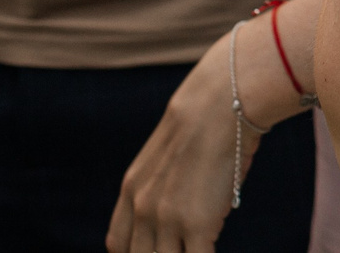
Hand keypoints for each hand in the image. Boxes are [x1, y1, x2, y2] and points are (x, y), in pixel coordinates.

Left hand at [107, 24, 293, 252]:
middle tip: (181, 247)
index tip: (156, 250)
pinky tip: (214, 247)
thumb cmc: (210, 122)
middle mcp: (142, 209)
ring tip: (197, 245)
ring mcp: (168, 219)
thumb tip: (191, 210)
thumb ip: (166, 187)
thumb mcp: (171, 156)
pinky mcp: (197, 225)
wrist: (221, 102)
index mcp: (132, 191)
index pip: (119, 245)